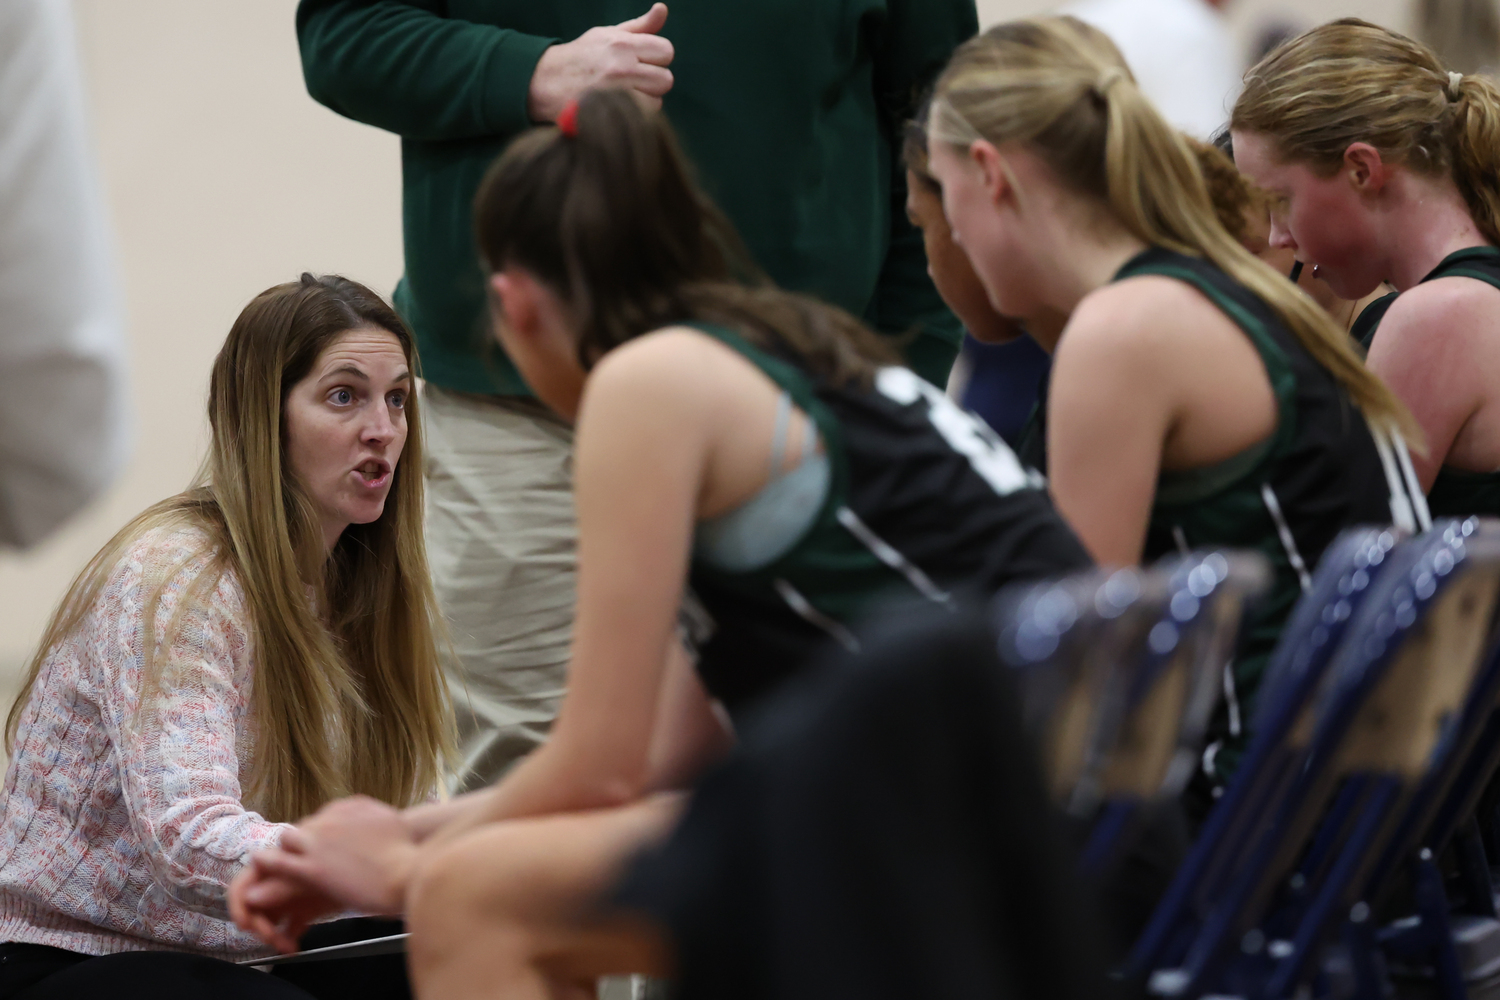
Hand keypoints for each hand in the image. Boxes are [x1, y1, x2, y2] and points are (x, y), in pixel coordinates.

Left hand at [230, 796, 419, 947]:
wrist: (406, 873)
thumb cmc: (407, 853)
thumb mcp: (393, 821)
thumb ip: (375, 816)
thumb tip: (376, 815)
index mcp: (352, 805)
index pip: (327, 814)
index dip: (322, 832)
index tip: (325, 845)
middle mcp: (332, 818)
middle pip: (306, 825)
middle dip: (303, 841)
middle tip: (305, 858)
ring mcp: (319, 842)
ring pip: (287, 838)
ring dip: (283, 850)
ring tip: (276, 863)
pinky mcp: (312, 868)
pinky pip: (277, 862)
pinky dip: (266, 863)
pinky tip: (258, 866)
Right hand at [528, 3, 673, 120]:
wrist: (545, 83)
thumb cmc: (581, 57)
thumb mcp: (607, 35)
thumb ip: (639, 27)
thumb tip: (662, 9)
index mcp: (622, 43)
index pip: (666, 51)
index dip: (657, 59)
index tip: (643, 64)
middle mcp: (621, 66)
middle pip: (666, 79)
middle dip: (653, 82)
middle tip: (634, 83)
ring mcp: (617, 93)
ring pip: (657, 102)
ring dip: (646, 102)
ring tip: (625, 96)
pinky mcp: (612, 114)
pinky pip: (643, 119)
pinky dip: (636, 117)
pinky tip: (620, 109)